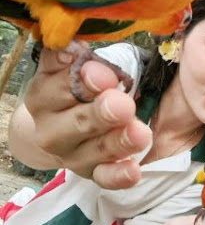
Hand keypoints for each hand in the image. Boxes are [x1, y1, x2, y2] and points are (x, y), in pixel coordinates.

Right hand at [24, 45, 151, 187]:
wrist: (63, 125)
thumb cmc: (76, 87)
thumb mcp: (70, 66)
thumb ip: (72, 55)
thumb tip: (74, 46)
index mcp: (45, 95)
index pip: (61, 88)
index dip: (84, 82)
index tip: (105, 75)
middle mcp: (52, 129)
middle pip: (77, 122)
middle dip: (101, 113)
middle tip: (122, 104)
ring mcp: (72, 155)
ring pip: (95, 150)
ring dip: (118, 141)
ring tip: (140, 133)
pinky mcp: (92, 173)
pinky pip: (104, 178)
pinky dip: (119, 176)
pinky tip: (134, 171)